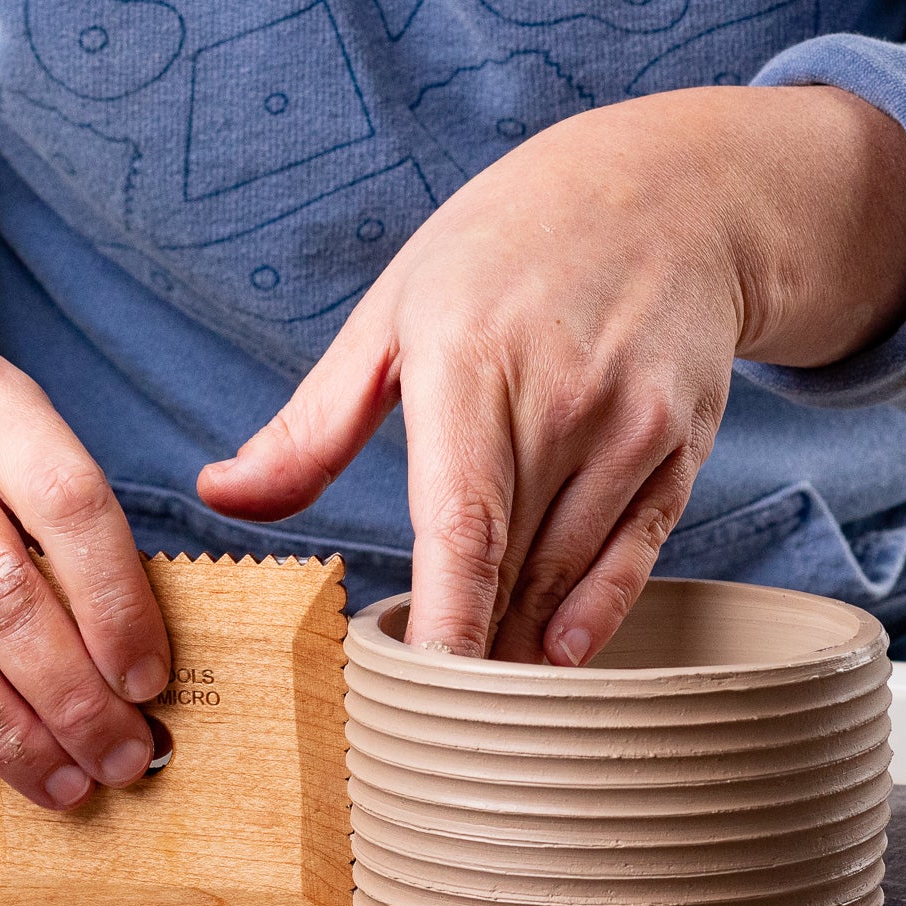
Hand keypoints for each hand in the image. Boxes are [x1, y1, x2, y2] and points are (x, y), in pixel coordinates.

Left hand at [198, 84, 905, 662]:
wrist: (670, 190)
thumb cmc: (505, 250)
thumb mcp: (393, 314)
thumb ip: (311, 426)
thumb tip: (221, 496)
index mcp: (472, 367)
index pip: (460, 530)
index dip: (444, 628)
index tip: (414, 697)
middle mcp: (564, 402)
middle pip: (512, 573)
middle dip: (470, 657)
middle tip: (422, 716)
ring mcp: (635, 428)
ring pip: (569, 576)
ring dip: (521, 645)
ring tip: (476, 698)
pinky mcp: (683, 448)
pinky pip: (637, 558)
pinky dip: (594, 617)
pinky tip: (556, 658)